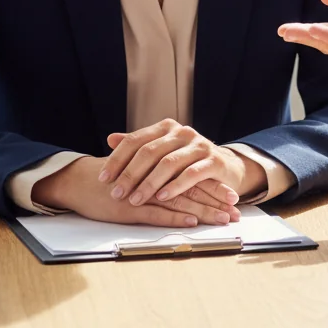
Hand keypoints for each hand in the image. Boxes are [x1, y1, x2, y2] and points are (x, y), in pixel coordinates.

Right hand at [33, 156, 238, 226]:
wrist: (82, 181)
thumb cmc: (114, 178)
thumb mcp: (141, 172)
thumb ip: (161, 174)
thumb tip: (185, 181)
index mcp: (162, 170)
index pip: (195, 178)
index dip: (215, 187)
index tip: (234, 198)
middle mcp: (157, 180)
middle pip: (193, 190)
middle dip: (216, 202)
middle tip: (236, 213)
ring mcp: (145, 195)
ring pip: (181, 202)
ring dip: (204, 212)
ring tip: (223, 220)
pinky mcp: (130, 209)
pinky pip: (156, 214)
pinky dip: (175, 218)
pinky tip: (191, 222)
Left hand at [97, 118, 263, 209]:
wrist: (224, 167)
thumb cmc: (186, 161)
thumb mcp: (162, 151)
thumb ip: (138, 145)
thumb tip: (111, 138)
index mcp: (167, 128)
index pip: (136, 140)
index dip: (117, 159)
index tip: (103, 178)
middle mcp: (183, 132)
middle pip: (150, 151)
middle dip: (130, 174)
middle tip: (116, 193)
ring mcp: (200, 145)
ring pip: (169, 163)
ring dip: (149, 183)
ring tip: (135, 199)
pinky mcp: (214, 160)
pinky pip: (192, 173)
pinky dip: (175, 186)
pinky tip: (162, 196)